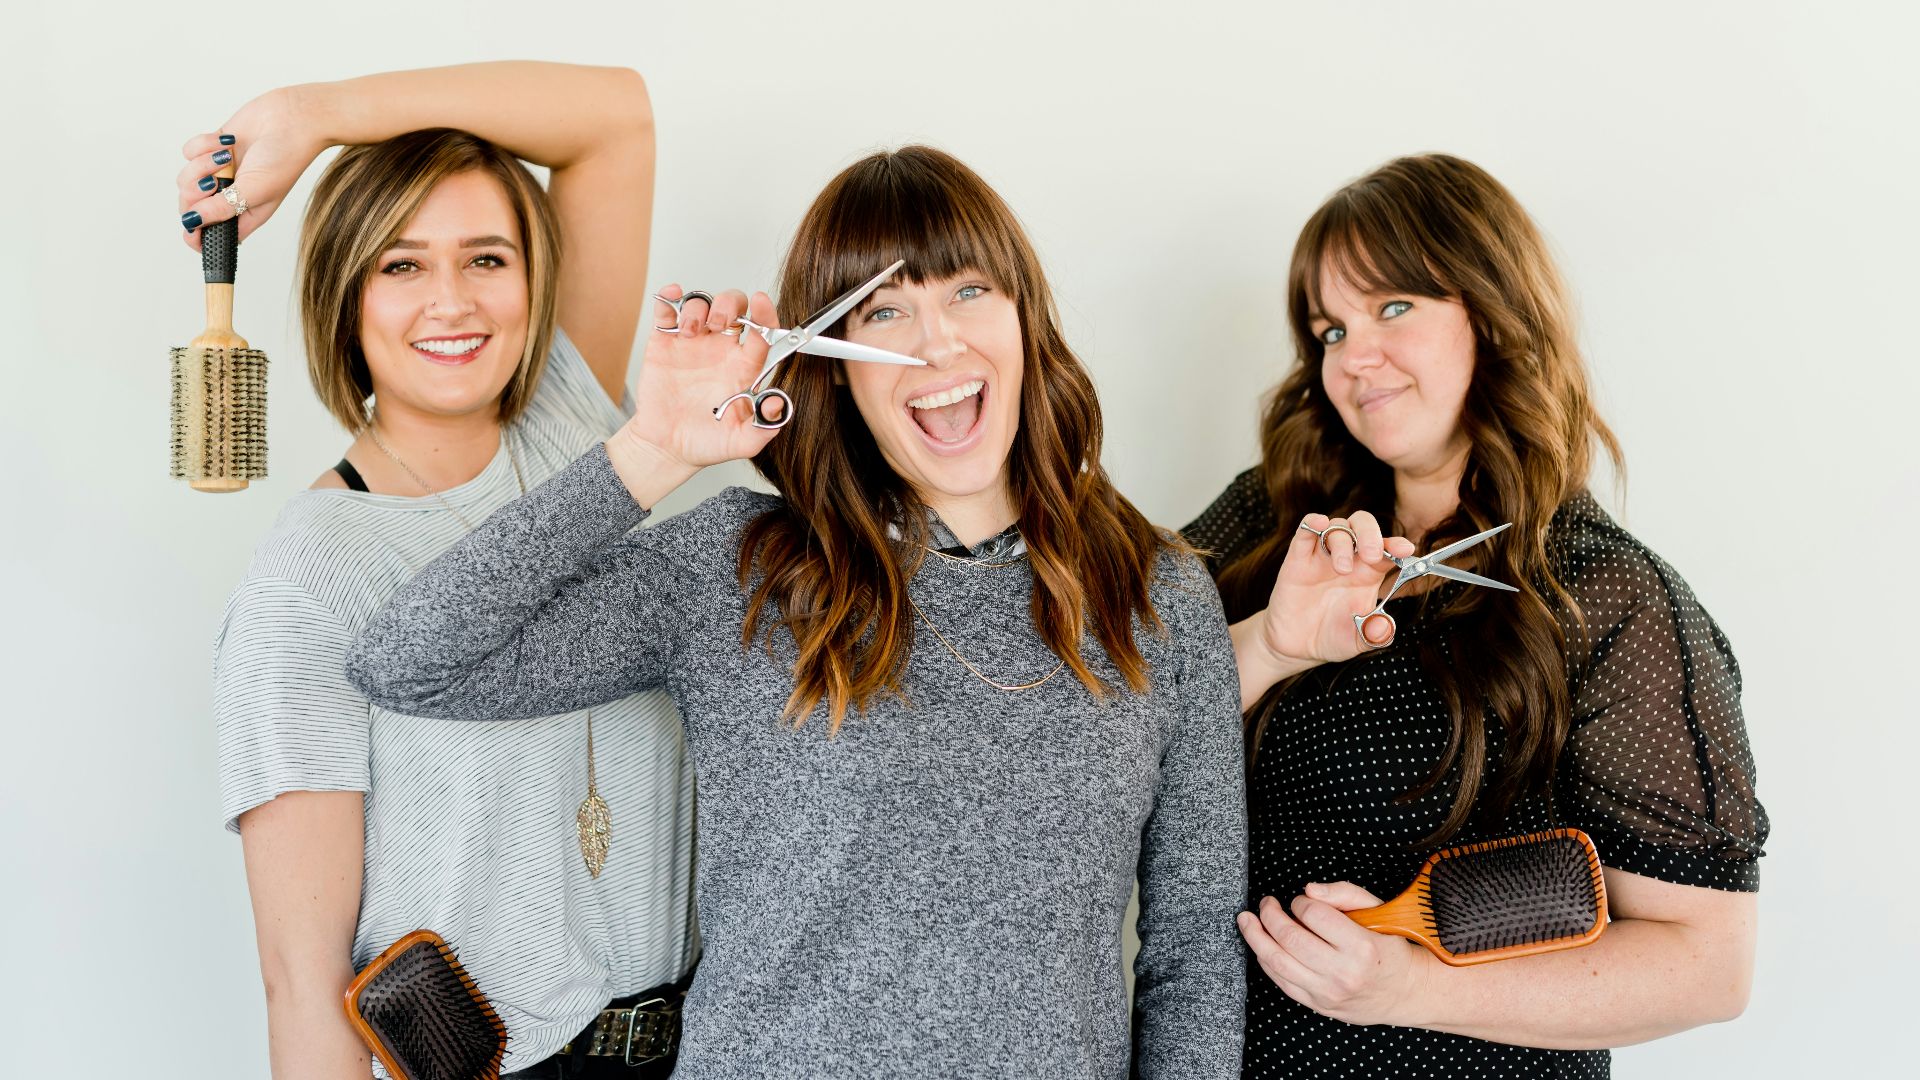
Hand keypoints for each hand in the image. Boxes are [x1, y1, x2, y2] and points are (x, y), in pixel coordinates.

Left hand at [177, 87, 323, 250]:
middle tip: (214, 182)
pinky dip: (204, 145)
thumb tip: (192, 221)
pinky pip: (189, 152)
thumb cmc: (285, 159)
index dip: (195, 236)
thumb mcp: (255, 191)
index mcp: (243, 215)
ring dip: (202, 164)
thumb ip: (221, 209)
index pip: (211, 234)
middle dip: (196, 193)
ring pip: (186, 178)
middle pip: (191, 206)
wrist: (290, 119)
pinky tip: (228, 142)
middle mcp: (229, 197)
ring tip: (226, 158)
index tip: (191, 227)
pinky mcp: (211, 150)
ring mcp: (218, 173)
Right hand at [606, 288, 783, 504]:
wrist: (667, 448)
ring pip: (702, 304)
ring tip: (690, 330)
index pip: (762, 332)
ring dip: (698, 306)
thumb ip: (764, 427)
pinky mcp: (665, 343)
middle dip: (729, 304)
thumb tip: (778, 403)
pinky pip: (668, 311)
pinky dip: (669, 297)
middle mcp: (722, 349)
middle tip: (719, 323)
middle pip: (734, 308)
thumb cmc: (706, 442)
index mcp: (744, 367)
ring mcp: (693, 343)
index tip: (761, 303)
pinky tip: (671, 298)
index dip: (765, 314)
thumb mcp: (741, 442)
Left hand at [1238, 882, 1435, 1027]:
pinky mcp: (1317, 1005)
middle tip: (1267, 903)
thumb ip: (1344, 893)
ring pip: (1277, 961)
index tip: (1301, 901)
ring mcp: (1327, 993)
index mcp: (1361, 947)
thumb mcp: (1378, 912)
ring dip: (1255, 937)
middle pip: (1289, 937)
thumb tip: (1309, 891)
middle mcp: (1343, 973)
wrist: (1404, 992)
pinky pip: (1280, 981)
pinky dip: (1265, 960)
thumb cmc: (1388, 947)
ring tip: (1247, 920)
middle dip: (1270, 914)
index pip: (1313, 914)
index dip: (1299, 901)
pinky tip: (1261, 945)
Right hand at [1256, 511, 1414, 667]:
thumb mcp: (1358, 642)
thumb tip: (1383, 626)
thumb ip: (1374, 635)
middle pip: (1363, 526)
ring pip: (1337, 527)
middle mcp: (1348, 559)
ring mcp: (1322, 557)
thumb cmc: (1330, 637)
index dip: (1396, 545)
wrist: (1296, 646)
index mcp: (1368, 574)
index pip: (1386, 550)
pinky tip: (1320, 524)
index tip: (1405, 549)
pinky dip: (1312, 523)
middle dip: (1371, 534)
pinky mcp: (1298, 559)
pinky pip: (1306, 531)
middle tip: (1372, 554)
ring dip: (1344, 541)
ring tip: (1342, 569)